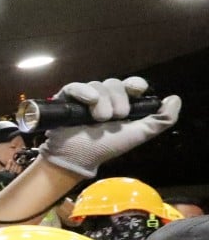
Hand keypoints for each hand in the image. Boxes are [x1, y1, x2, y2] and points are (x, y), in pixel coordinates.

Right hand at [38, 77, 179, 177]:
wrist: (79, 157)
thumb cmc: (106, 147)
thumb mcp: (139, 134)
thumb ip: (161, 119)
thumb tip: (174, 98)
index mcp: (121, 104)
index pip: (131, 84)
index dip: (135, 84)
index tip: (137, 91)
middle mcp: (103, 98)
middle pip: (115, 83)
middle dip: (118, 101)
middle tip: (113, 119)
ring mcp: (84, 97)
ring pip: (98, 85)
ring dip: (102, 104)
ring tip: (97, 120)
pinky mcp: (66, 98)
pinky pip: (76, 86)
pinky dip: (84, 92)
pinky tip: (89, 101)